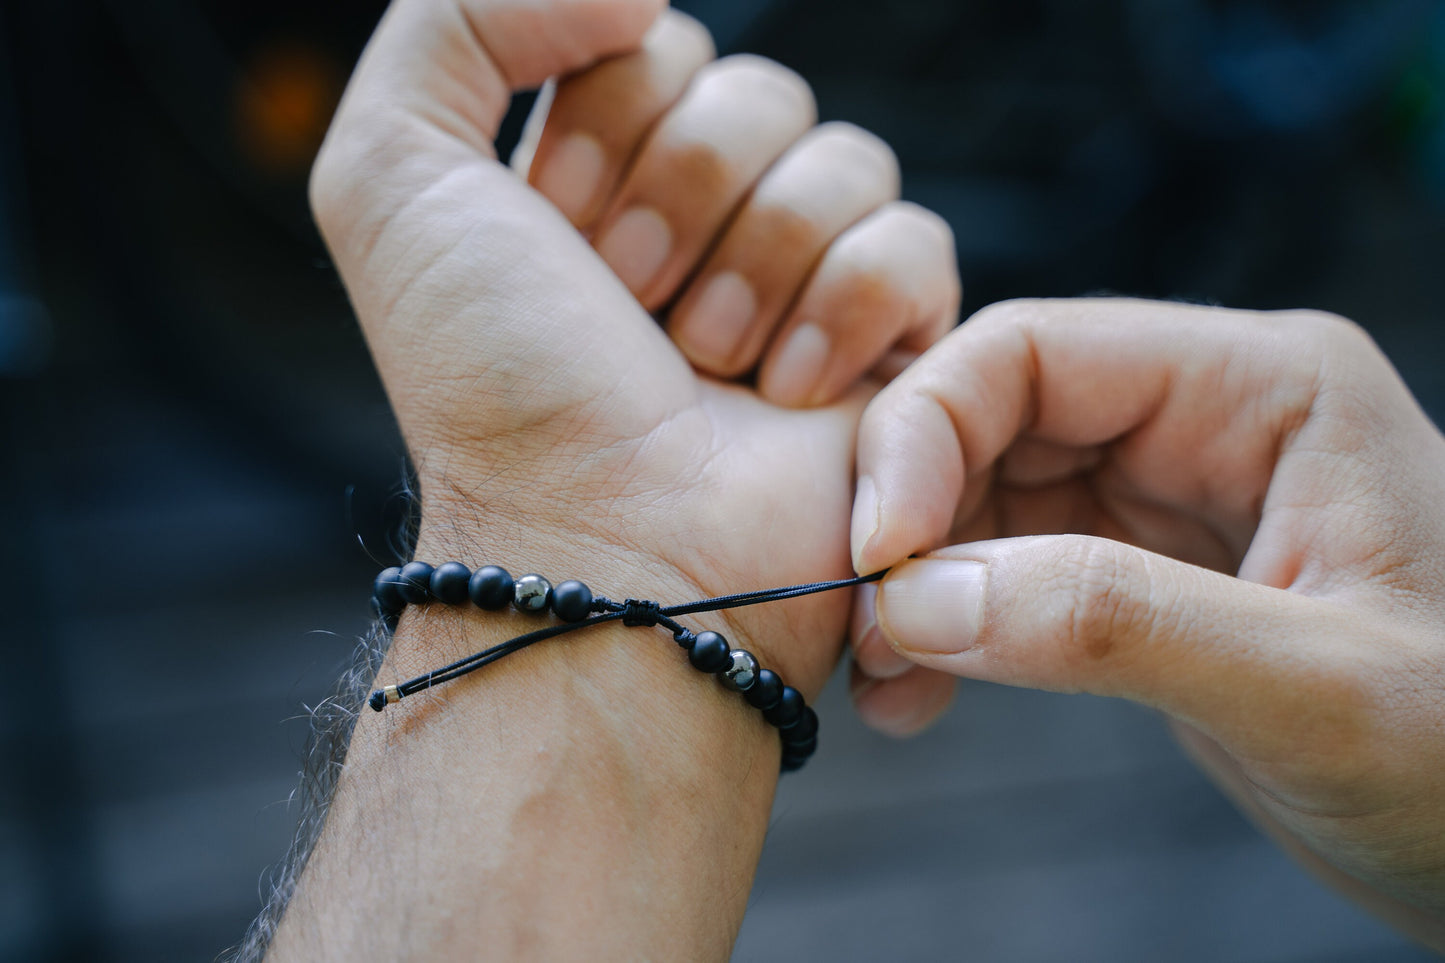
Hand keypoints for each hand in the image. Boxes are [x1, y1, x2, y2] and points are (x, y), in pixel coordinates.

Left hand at [311, 0, 955, 689]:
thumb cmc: (499, 385)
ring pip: (845, 157)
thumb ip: (461, 16)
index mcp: (599, 175)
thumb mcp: (392, 176)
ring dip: (758, 262)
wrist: (603, 545)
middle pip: (760, 91)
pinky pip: (914, 240)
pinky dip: (845, 311)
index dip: (612, 120)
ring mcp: (801, 280)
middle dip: (682, 199)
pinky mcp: (890, 343)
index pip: (659, 44)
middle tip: (631, 306)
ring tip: (706, 363)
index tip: (558, 230)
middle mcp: (704, 221)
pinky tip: (785, 390)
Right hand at [852, 297, 1444, 944]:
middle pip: (991, 420)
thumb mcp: (1316, 688)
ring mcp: (1167, 499)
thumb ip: (1117, 623)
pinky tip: (920, 696)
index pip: (1033, 352)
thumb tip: (917, 598)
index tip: (873, 555)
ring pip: (983, 500)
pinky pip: (1008, 575)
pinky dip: (949, 628)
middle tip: (861, 627)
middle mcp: (1203, 420)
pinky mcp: (1142, 580)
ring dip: (915, 584)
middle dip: (908, 519)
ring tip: (880, 679)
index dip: (924, 434)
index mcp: (1261, 386)